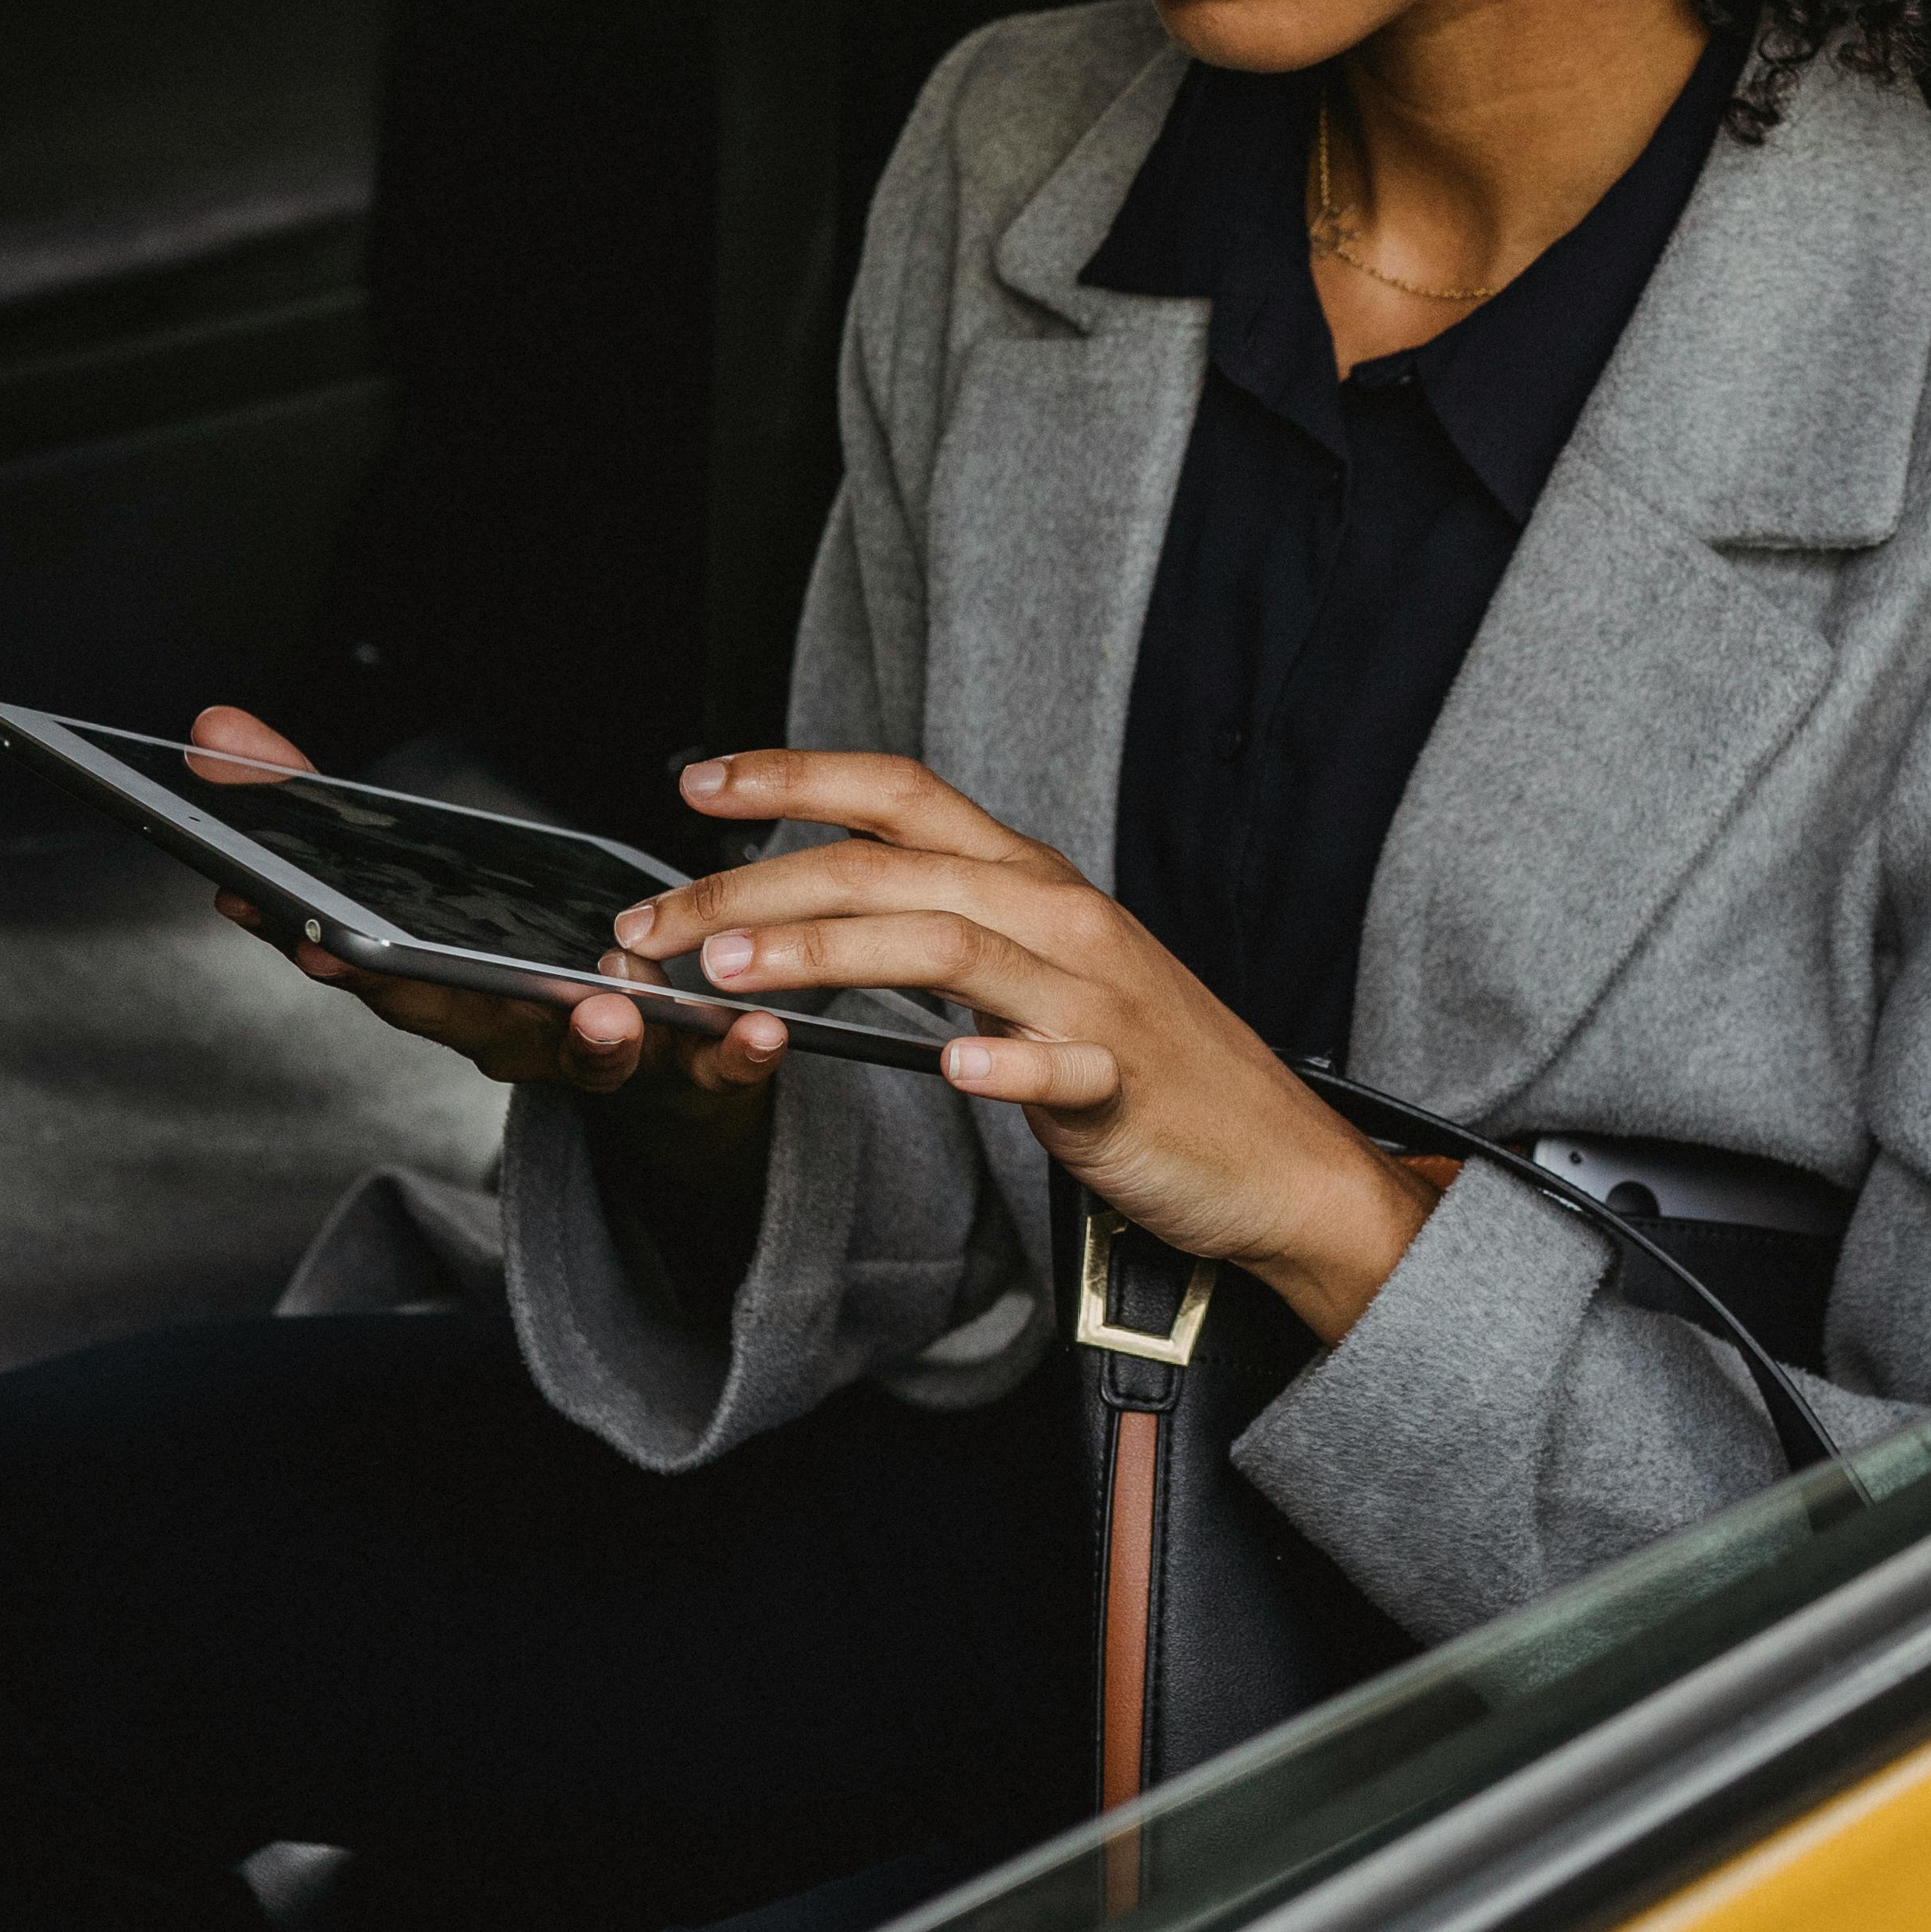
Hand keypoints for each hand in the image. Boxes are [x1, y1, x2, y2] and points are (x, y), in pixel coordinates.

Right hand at [185, 706, 783, 1166]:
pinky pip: (711, 1072)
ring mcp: (599, 1062)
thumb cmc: (529, 977)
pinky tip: (763, 1028)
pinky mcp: (690, 1075)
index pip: (360, 959)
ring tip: (607, 1010)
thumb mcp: (429, 892)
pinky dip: (734, 1055)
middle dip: (420, 990)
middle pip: (457, 1017)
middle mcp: (510, 1036)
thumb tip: (215, 734)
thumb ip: (319, 811)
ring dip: (591, 1037)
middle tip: (396, 967)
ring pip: (589, 1058)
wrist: (656, 1088)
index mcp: (444, 988)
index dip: (300, 929)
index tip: (248, 899)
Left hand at [612, 747, 1438, 1345]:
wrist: (1273, 1156)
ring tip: (731, 973)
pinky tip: (951, 1073)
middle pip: (888, 867)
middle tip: (657, 924)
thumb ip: (951, 924)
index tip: (697, 782)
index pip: (900, 793)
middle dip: (754, 886)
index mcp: (1029, 880)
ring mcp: (1094, 997)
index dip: (796, 775)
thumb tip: (831, 906)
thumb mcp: (1045, 964)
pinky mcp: (1123, 1083)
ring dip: (828, 951)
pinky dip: (1005, 1063)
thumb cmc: (1149, 1060)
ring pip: (947, 946)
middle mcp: (1057, 916)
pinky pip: (1061, 1064)